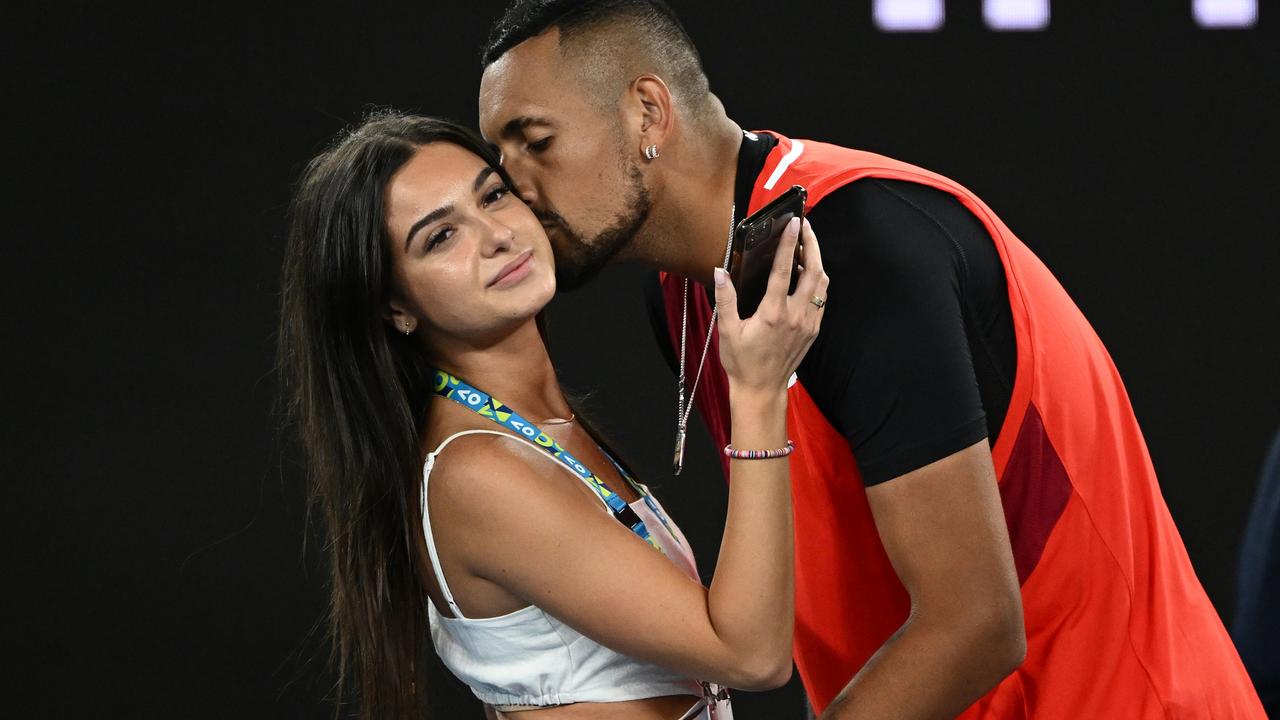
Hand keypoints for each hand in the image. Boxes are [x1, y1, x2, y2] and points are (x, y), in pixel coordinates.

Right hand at [714, 217, 828, 394]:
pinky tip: (808, 275)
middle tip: (805, 226)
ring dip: (817, 261)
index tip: (794, 222)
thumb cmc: (742, 362)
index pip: (784, 270)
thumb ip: (725, 299)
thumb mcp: (727, 330)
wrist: (761, 390)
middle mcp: (795, 316)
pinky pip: (821, 299)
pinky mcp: (813, 330)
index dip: (789, 243)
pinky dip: (818, 282)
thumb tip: (720, 272)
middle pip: (814, 271)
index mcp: (773, 313)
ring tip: (806, 246)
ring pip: (822, 284)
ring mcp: (808, 323)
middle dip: (812, 244)